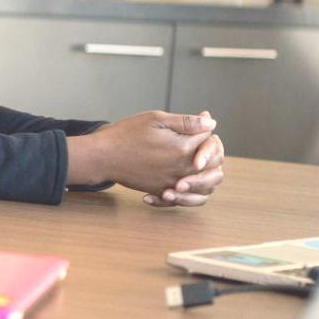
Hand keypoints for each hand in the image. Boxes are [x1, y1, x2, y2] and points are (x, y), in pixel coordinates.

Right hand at [66, 110, 218, 201]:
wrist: (103, 157)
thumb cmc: (127, 134)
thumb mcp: (156, 119)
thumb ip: (187, 122)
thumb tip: (211, 123)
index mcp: (184, 149)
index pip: (210, 140)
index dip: (206, 130)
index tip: (199, 121)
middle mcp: (182, 169)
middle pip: (215, 164)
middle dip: (211, 152)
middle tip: (200, 142)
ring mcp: (172, 183)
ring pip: (205, 186)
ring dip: (206, 175)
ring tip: (197, 163)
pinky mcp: (162, 192)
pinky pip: (186, 198)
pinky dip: (189, 191)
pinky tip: (181, 178)